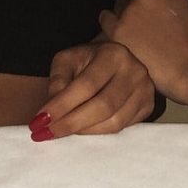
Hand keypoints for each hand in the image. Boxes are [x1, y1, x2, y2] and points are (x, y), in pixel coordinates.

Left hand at [28, 41, 153, 141]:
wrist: (113, 60)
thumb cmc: (87, 61)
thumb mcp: (68, 60)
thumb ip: (57, 80)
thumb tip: (51, 110)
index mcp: (113, 53)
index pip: (86, 85)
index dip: (62, 105)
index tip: (39, 121)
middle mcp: (134, 70)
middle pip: (102, 107)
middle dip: (71, 124)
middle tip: (47, 133)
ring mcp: (145, 89)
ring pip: (113, 122)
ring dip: (84, 132)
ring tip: (62, 131)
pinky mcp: (148, 106)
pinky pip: (122, 128)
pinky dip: (99, 133)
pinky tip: (84, 129)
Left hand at [100, 0, 187, 105]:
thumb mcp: (185, 4)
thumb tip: (151, 0)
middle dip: (139, 6)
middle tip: (150, 25)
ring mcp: (131, 8)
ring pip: (123, 9)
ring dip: (129, 19)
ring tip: (145, 38)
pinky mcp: (120, 29)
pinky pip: (106, 20)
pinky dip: (110, 24)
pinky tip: (119, 31)